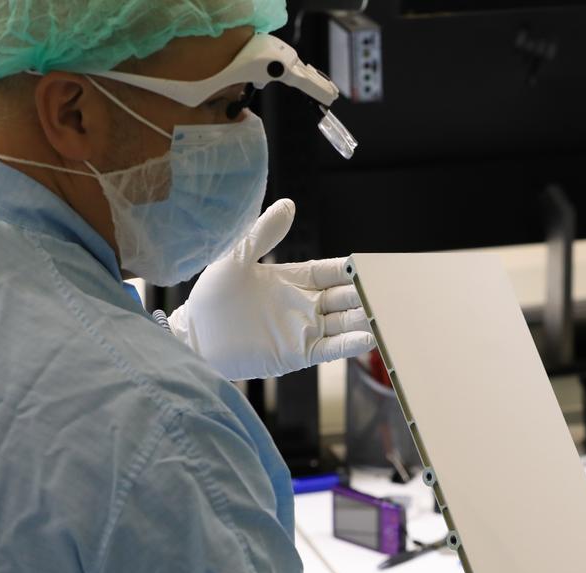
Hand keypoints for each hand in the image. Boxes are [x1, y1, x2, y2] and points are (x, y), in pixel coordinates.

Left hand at [168, 198, 374, 380]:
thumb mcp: (237, 257)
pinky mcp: (297, 354)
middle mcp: (303, 305)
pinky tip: (371, 337)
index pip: (332, 273)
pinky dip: (351, 344)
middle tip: (392, 292)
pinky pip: (331, 349)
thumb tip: (288, 204)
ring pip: (344, 323)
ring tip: (389, 315)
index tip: (372, 267)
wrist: (193, 337)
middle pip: (345, 298)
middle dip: (367, 295)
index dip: (351, 271)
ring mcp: (303, 330)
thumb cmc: (211, 297)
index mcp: (292, 280)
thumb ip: (264, 233)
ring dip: (366, 319)